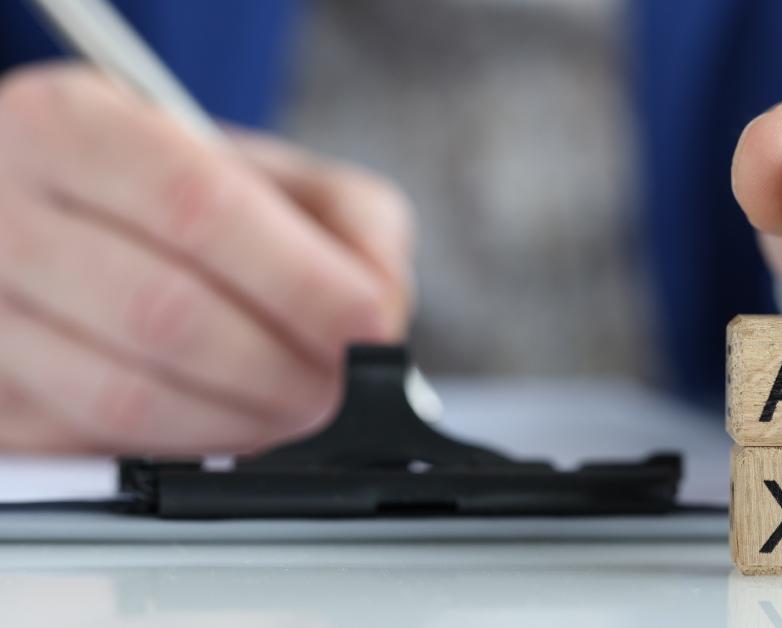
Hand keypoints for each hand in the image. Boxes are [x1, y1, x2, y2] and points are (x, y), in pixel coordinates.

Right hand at [0, 63, 412, 454]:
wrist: (57, 212)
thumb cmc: (169, 191)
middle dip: (284, 370)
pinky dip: (186, 452)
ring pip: (124, 398)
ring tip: (297, 414)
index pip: (199, 208)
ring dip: (241, 425)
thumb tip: (384, 310)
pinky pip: (96, 448)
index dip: (300, 282)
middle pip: (165, 313)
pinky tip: (227, 427)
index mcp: (72, 123)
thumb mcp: (268, 169)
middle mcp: (0, 209)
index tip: (368, 327)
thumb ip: (352, 219)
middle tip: (342, 389)